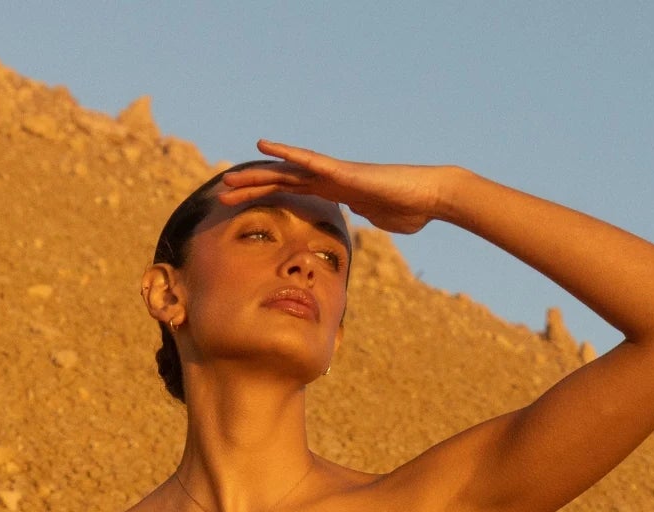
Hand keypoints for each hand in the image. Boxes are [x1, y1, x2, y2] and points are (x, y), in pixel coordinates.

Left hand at [217, 140, 456, 235]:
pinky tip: (265, 146)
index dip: (264, 198)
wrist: (432, 197)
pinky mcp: (344, 172)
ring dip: (256, 175)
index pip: (291, 194)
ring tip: (228, 178)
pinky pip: (310, 161)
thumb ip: (365, 219)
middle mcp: (330, 179)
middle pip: (281, 182)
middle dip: (250, 188)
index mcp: (335, 193)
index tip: (242, 206)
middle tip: (220, 195)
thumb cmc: (412, 210)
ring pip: (287, 172)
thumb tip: (361, 222)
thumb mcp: (379, 221)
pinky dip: (286, 154)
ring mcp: (335, 173)